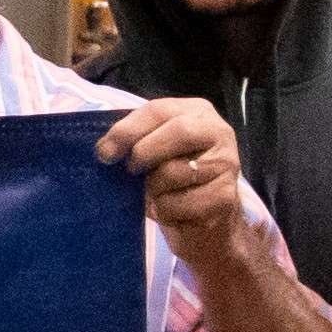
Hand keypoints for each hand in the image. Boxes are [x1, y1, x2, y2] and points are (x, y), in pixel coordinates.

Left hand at [97, 97, 258, 268]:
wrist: (206, 221)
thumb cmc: (173, 179)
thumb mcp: (154, 152)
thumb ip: (135, 141)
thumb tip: (104, 149)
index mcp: (197, 112)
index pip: (159, 110)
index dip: (127, 130)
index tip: (104, 152)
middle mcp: (218, 132)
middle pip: (179, 131)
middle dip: (145, 152)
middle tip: (131, 171)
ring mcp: (227, 164)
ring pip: (176, 171)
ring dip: (154, 188)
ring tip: (156, 194)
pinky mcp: (226, 195)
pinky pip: (181, 202)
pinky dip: (165, 210)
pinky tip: (170, 211)